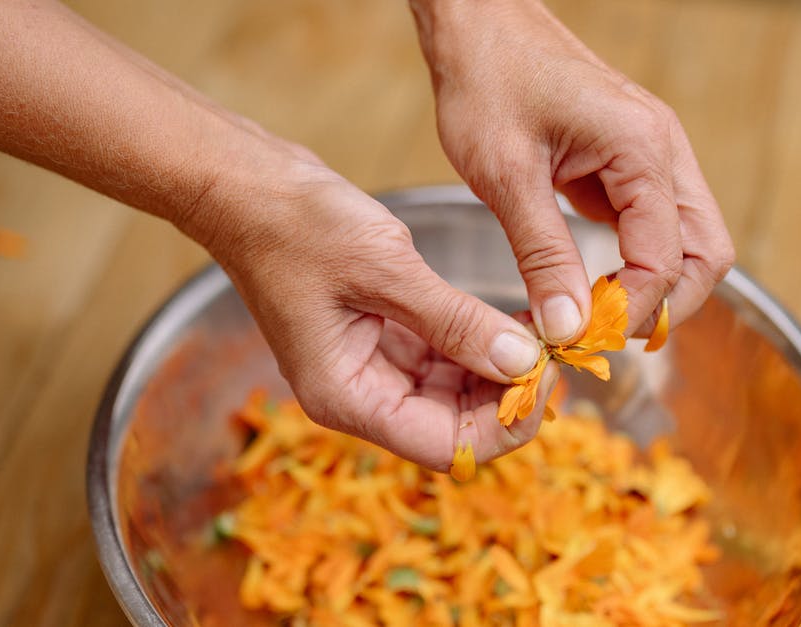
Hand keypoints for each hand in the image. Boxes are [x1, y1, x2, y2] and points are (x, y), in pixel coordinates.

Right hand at [188, 155, 556, 470]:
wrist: (245, 184)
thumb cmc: (296, 225)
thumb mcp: (386, 271)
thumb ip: (456, 322)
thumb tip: (524, 362)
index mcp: (347, 397)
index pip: (445, 446)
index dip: (504, 423)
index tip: (545, 376)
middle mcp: (358, 394)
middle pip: (452, 426)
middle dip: (506, 396)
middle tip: (555, 351)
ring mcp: (368, 366)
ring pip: (452, 393)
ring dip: (498, 369)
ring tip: (542, 332)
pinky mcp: (379, 337)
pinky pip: (440, 358)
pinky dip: (477, 343)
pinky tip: (513, 318)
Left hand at [411, 0, 734, 340]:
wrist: (479, 24)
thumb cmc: (489, 80)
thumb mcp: (506, 175)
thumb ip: (542, 255)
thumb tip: (568, 326)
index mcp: (642, 148)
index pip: (668, 257)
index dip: (633, 309)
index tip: (585, 338)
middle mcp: (664, 150)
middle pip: (706, 254)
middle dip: (664, 305)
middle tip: (602, 335)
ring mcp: (653, 156)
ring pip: (690, 243)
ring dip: (655, 287)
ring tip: (596, 315)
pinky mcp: (630, 163)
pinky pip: (656, 226)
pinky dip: (636, 263)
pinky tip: (592, 283)